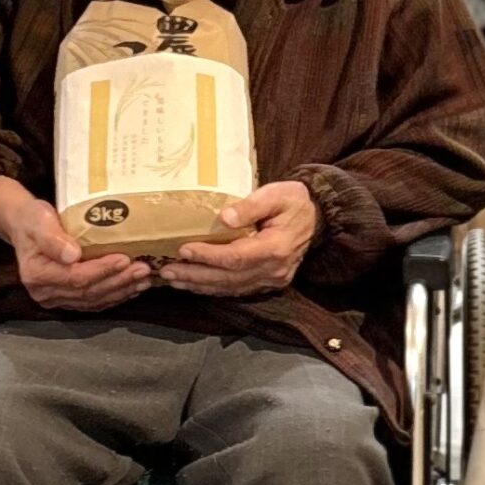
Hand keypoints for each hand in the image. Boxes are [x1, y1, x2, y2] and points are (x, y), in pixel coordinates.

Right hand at [0, 176, 148, 312]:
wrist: (23, 225)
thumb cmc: (32, 218)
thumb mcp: (38, 219)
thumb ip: (53, 237)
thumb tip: (73, 255)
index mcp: (36, 275)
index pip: (75, 278)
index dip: (102, 270)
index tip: (124, 259)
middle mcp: (44, 293)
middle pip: (88, 292)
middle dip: (118, 282)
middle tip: (143, 269)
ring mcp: (55, 299)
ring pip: (93, 300)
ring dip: (121, 291)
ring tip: (144, 279)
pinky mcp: (65, 299)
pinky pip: (93, 302)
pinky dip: (115, 295)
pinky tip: (132, 287)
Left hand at [155, 180, 319, 298]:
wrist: (317, 218)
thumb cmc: (294, 202)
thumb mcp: (277, 194)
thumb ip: (252, 205)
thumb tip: (225, 217)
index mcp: (276, 247)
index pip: (236, 257)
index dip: (208, 256)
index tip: (183, 250)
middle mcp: (274, 269)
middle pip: (229, 278)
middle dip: (196, 276)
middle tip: (167, 272)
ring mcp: (272, 280)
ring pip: (231, 288)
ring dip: (200, 286)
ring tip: (173, 280)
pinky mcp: (268, 284)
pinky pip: (238, 290)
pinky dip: (214, 289)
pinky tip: (195, 285)